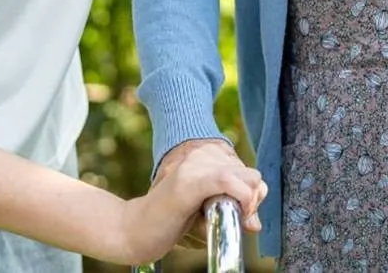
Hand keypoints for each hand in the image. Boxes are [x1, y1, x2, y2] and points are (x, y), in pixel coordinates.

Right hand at [116, 142, 265, 265]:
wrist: (132, 230)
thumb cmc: (167, 222)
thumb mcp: (204, 212)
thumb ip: (228, 209)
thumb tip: (255, 223)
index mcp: (202, 160)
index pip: (246, 170)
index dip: (253, 193)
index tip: (244, 212)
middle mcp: (199, 157)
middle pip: (250, 173)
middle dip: (252, 199)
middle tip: (234, 218)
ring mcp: (193, 168)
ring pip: (244, 175)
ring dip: (246, 202)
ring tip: (225, 219)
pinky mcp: (189, 183)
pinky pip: (226, 180)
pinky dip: (240, 196)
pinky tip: (236, 211)